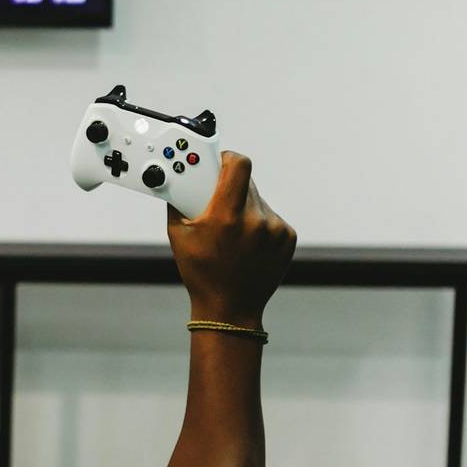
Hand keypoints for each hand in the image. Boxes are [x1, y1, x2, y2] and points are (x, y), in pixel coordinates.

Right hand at [165, 151, 295, 327]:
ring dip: (244, 207)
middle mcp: (255, 220)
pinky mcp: (287, 238)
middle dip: (230, 187)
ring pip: (257, 201)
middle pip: (246, 182)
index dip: (228, 158)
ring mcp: (275, 230)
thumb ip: (179, 200)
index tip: (221, 161)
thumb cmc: (201, 273)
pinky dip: (258, 224)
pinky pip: (270, 217)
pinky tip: (247, 243)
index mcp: (227, 216)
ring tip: (232, 233)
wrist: (230, 308)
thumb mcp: (178, 235)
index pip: (239, 165)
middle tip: (217, 203)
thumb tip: (180, 177)